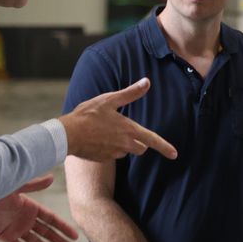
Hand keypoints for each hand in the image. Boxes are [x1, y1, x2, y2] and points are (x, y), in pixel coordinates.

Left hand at [0, 174, 79, 241]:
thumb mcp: (15, 186)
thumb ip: (33, 185)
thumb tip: (52, 177)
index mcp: (31, 207)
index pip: (52, 219)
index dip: (63, 227)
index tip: (75, 235)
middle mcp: (26, 219)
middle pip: (48, 233)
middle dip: (61, 241)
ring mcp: (16, 228)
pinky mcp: (5, 236)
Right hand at [60, 78, 177, 161]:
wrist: (67, 135)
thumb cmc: (87, 115)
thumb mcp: (109, 100)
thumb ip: (130, 93)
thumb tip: (147, 82)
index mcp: (129, 130)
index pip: (152, 140)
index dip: (165, 147)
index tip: (175, 154)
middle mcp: (124, 145)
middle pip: (141, 148)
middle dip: (139, 142)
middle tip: (126, 130)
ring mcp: (113, 154)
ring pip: (126, 151)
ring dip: (122, 144)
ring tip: (106, 131)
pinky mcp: (103, 159)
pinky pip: (112, 154)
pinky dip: (109, 148)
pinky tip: (98, 139)